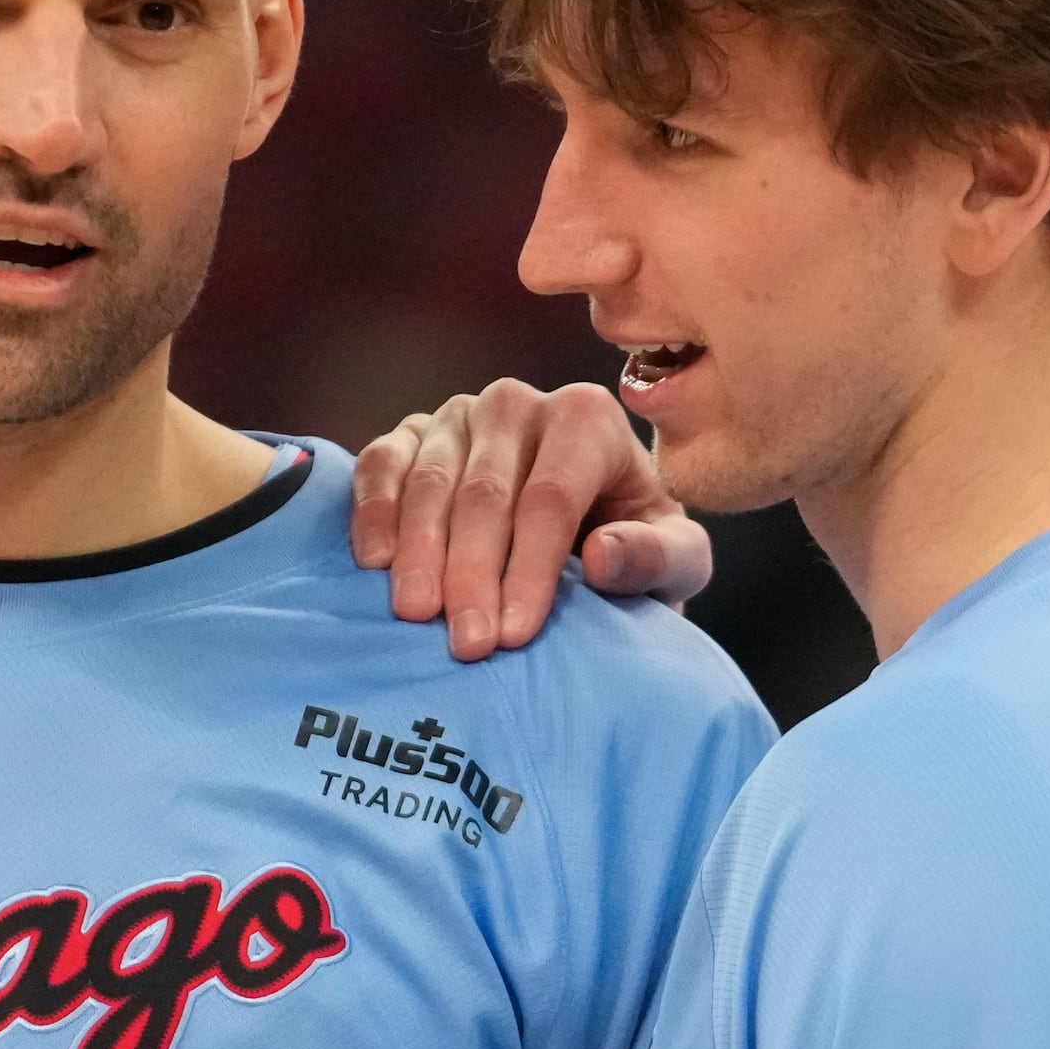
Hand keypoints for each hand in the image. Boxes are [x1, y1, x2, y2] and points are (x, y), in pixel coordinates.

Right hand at [350, 378, 715, 660]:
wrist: (586, 524)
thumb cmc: (633, 544)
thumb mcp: (675, 559)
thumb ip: (657, 558)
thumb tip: (603, 556)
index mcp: (588, 419)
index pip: (552, 498)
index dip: (531, 569)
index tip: (514, 635)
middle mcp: (519, 404)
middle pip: (487, 492)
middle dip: (474, 573)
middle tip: (466, 644)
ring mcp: (459, 415)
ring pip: (430, 480)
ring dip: (420, 552)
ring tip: (416, 616)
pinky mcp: (412, 434)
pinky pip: (382, 463)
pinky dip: (374, 511)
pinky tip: (375, 564)